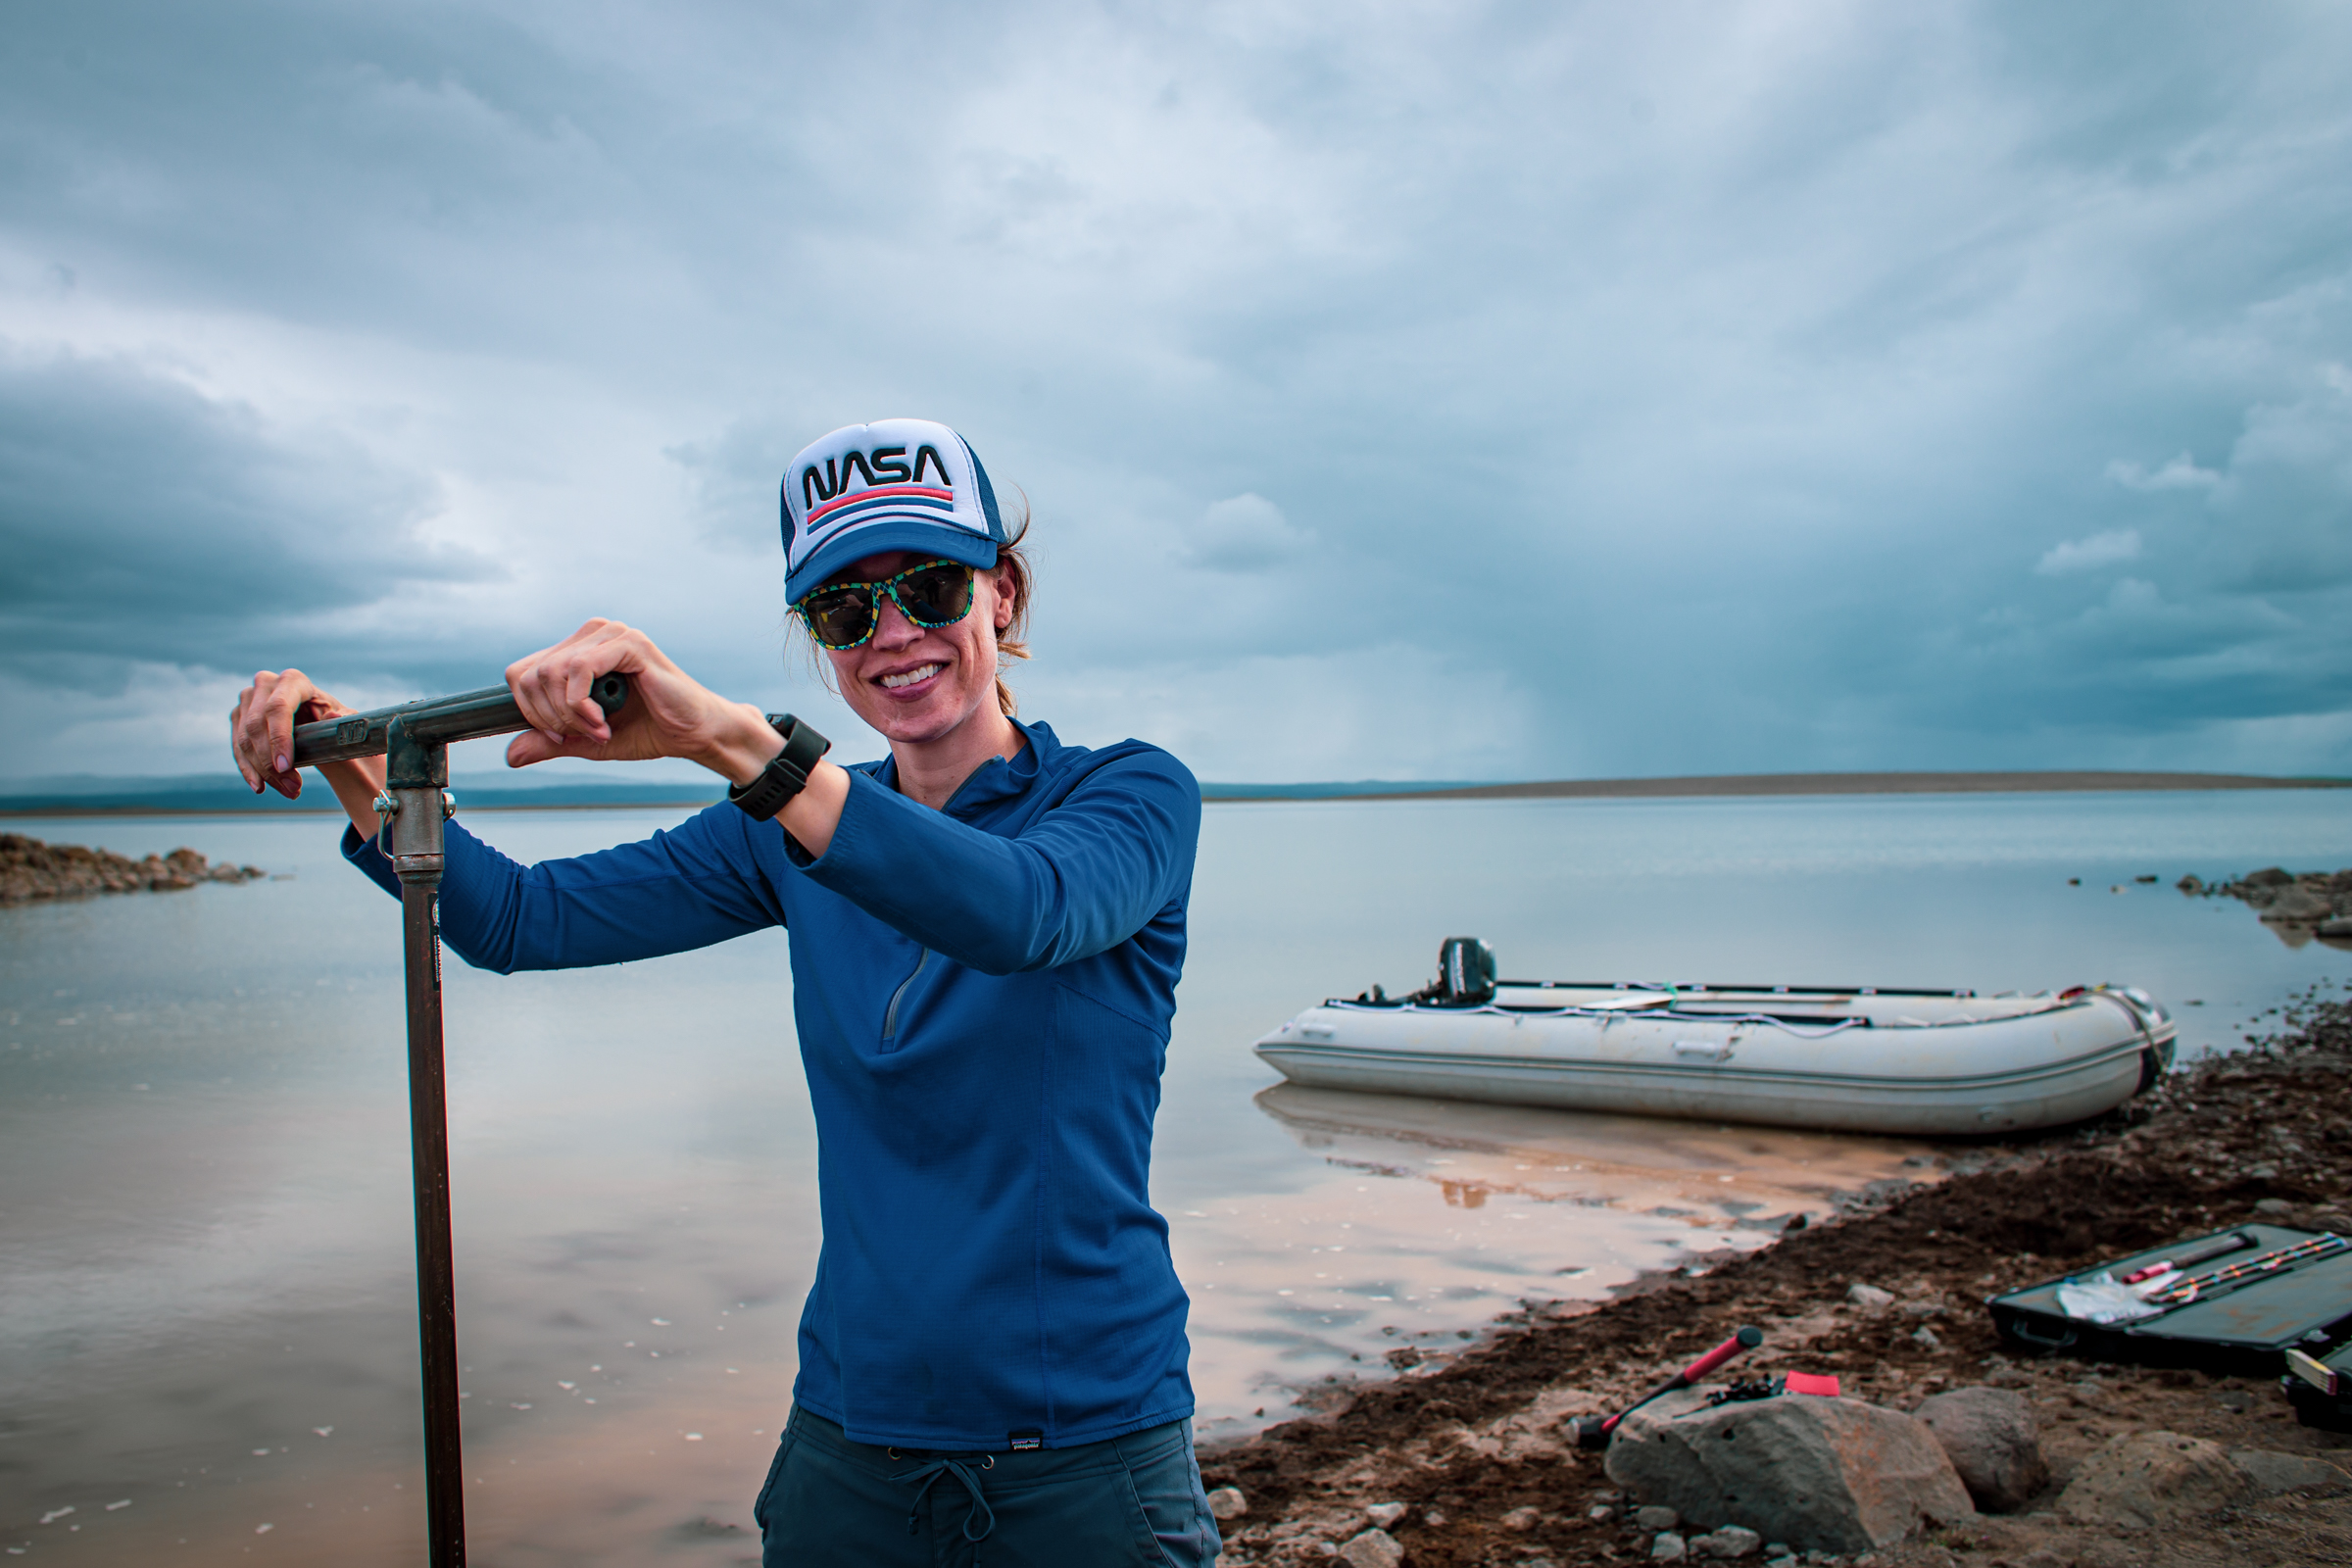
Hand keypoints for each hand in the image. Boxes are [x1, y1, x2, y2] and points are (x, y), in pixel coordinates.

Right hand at [232, 669, 360, 798]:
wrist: (316, 717)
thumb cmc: (332, 717)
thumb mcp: (344, 717)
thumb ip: (344, 718)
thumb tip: (334, 716)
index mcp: (293, 680)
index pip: (278, 708)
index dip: (279, 738)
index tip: (285, 767)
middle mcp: (265, 684)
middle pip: (257, 727)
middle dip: (272, 763)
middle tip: (293, 788)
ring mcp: (247, 699)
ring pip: (244, 740)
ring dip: (263, 771)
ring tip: (288, 791)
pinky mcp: (238, 716)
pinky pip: (237, 747)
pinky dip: (248, 769)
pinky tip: (260, 786)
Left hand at [502, 619, 778, 781]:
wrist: (694, 733)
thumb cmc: (649, 730)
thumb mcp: (587, 740)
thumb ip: (551, 742)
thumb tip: (510, 755)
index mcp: (577, 651)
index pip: (521, 674)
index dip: (530, 712)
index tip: (559, 737)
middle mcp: (590, 635)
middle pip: (530, 675)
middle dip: (548, 718)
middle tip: (580, 736)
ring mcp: (610, 635)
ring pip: (551, 671)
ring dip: (567, 713)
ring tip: (597, 729)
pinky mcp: (629, 643)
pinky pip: (579, 668)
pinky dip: (581, 703)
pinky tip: (601, 721)